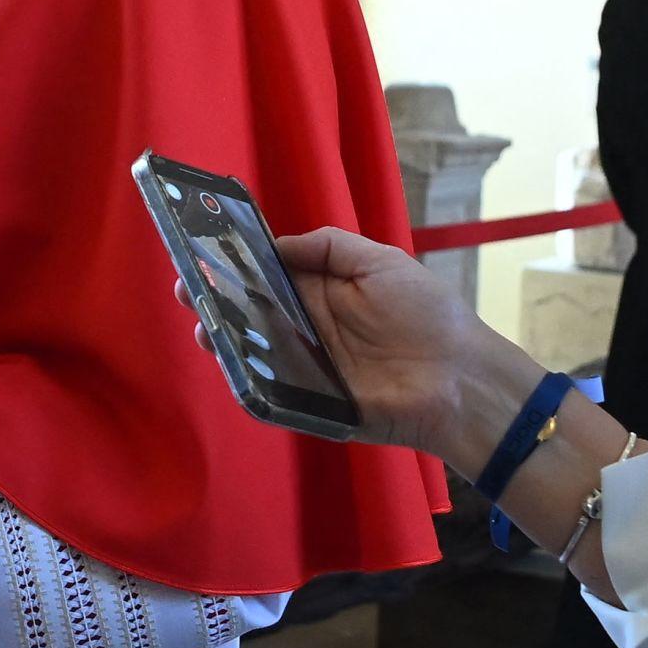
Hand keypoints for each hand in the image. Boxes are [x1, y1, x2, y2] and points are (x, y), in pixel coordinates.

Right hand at [183, 227, 542, 474]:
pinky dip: (247, 380)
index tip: (200, 253)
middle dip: (217, 300)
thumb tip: (274, 245)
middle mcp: (308, 327)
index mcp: (323, 291)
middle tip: (187, 290)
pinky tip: (228, 363)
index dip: (235, 265)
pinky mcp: (310, 402)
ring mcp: (306, 367)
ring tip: (202, 326)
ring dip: (224, 338)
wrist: (460, 381)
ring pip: (254, 350)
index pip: (268, 275)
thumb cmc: (426, 315)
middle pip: (252, 312)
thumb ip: (327, 248)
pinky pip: (270, 390)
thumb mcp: (380, 262)